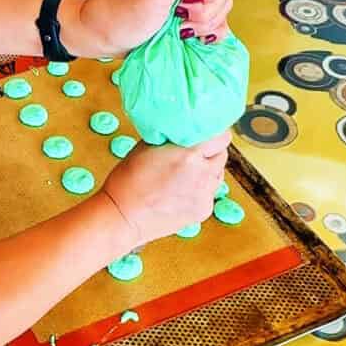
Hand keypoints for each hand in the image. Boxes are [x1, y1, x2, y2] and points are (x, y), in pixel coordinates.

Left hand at [70, 0, 233, 57]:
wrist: (102, 39)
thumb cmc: (119, 12)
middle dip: (205, 7)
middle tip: (178, 12)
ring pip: (221, 6)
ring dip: (204, 22)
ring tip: (178, 27)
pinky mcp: (192, 18)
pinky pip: (218, 23)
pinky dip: (209, 32)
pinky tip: (192, 36)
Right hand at [102, 131, 231, 245]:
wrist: (123, 216)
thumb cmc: (129, 180)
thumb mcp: (147, 145)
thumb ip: (172, 137)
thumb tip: (184, 129)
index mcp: (189, 155)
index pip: (221, 138)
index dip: (214, 134)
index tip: (207, 134)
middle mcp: (202, 175)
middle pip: (222, 156)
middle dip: (209, 153)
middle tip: (192, 154)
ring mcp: (205, 196)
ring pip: (217, 175)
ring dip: (207, 171)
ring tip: (185, 174)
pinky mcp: (203, 211)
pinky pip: (209, 194)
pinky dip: (200, 190)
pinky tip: (180, 191)